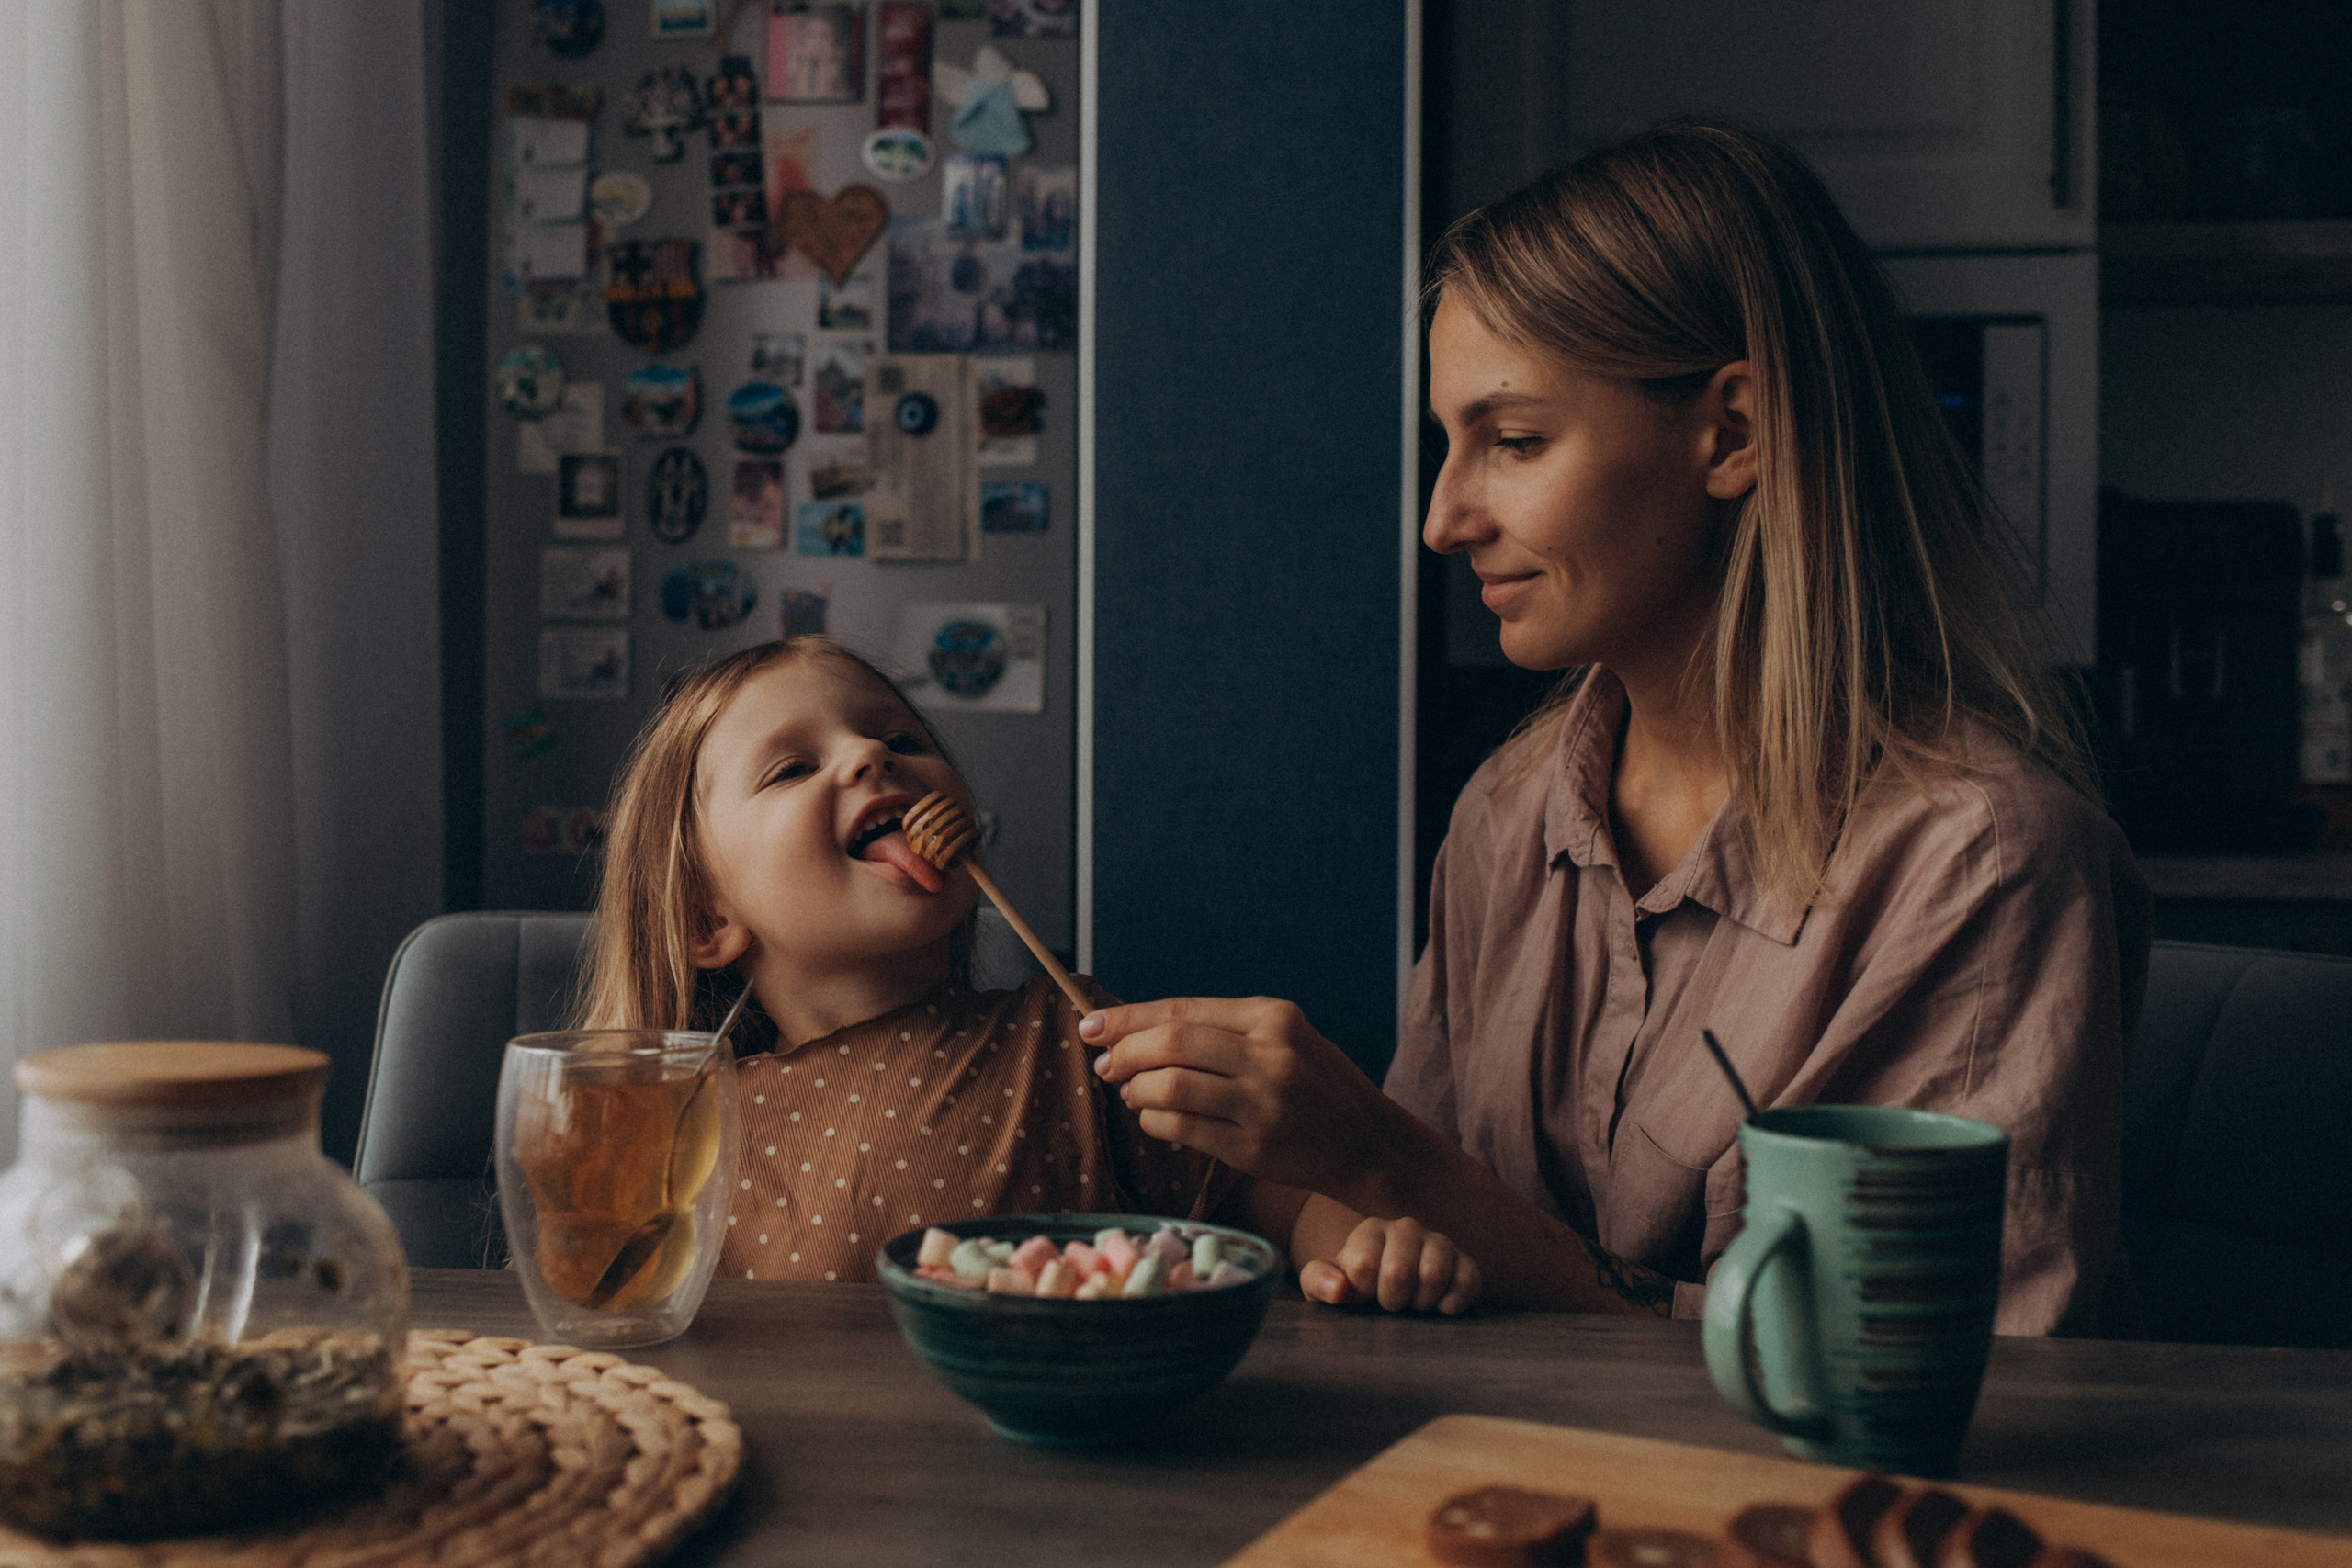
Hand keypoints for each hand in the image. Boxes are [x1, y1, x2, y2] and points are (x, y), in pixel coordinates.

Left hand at [1081, 996, 1389, 1192]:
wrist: (1367, 1141)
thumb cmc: (1313, 1083)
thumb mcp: (1281, 1038)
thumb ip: (1219, 1030)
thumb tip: (1133, 1031)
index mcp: (1275, 1017)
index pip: (1184, 1010)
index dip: (1129, 1018)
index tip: (1093, 1026)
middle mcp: (1271, 1056)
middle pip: (1173, 1045)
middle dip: (1126, 1053)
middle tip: (1107, 1065)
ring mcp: (1264, 1105)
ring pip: (1172, 1088)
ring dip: (1138, 1091)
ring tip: (1134, 1094)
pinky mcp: (1255, 1149)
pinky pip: (1183, 1130)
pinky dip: (1156, 1122)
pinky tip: (1156, 1119)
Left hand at [1299, 1217, 1480, 1314]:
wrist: (1390, 1291)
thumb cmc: (1354, 1287)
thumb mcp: (1323, 1285)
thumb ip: (1318, 1281)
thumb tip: (1339, 1289)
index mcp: (1371, 1230)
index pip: (1363, 1265)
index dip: (1363, 1292)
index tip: (1363, 1295)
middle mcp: (1406, 1229)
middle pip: (1399, 1271)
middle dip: (1391, 1300)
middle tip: (1389, 1305)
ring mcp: (1439, 1243)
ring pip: (1434, 1275)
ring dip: (1420, 1302)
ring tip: (1413, 1305)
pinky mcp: (1465, 1262)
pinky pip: (1468, 1281)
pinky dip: (1453, 1303)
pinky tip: (1439, 1309)